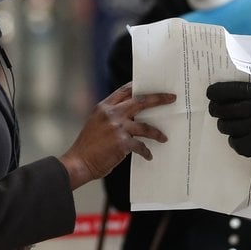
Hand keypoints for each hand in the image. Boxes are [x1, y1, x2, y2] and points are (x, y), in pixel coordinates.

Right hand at [60, 83, 174, 188]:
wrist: (79, 162)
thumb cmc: (87, 146)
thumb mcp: (95, 123)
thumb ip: (111, 116)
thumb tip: (132, 115)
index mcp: (104, 107)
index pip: (125, 90)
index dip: (139, 87)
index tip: (152, 87)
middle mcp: (111, 114)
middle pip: (141, 101)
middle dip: (158, 98)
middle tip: (171, 98)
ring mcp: (117, 127)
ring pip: (145, 126)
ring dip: (157, 133)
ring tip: (164, 137)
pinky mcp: (122, 142)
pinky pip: (141, 146)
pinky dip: (146, 152)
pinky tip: (148, 156)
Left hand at [207, 81, 250, 175]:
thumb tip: (231, 96)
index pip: (233, 90)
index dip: (218, 91)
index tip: (210, 93)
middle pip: (225, 109)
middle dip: (216, 110)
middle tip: (215, 112)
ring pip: (227, 126)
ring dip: (225, 126)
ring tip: (229, 126)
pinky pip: (236, 143)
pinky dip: (236, 142)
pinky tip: (241, 139)